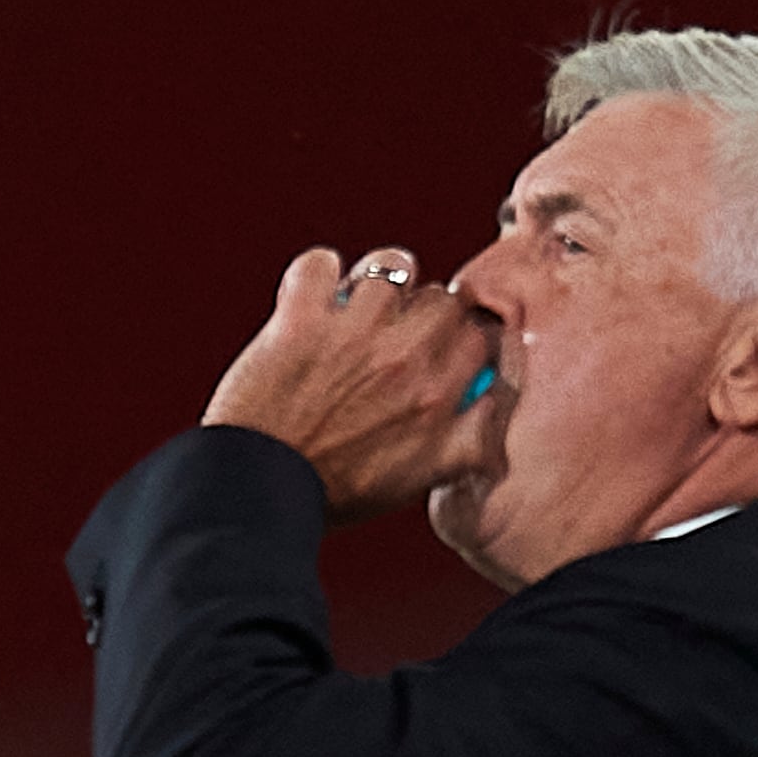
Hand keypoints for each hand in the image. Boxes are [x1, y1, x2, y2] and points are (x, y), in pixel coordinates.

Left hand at [204, 247, 502, 526]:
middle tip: (399, 329)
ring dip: (378, 280)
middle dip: (425, 308)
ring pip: (391, 268)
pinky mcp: (301, 320)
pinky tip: (315, 294)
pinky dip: (317, 272)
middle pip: (441, 298)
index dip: (461, 335)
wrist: (258, 491)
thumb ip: (470, 442)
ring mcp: (353, 334)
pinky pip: (319, 265)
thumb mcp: (420, 477)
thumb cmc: (335, 490)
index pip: (479, 336)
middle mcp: (404, 359)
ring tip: (360, 302)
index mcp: (437, 397)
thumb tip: (499, 408)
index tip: (443, 343)